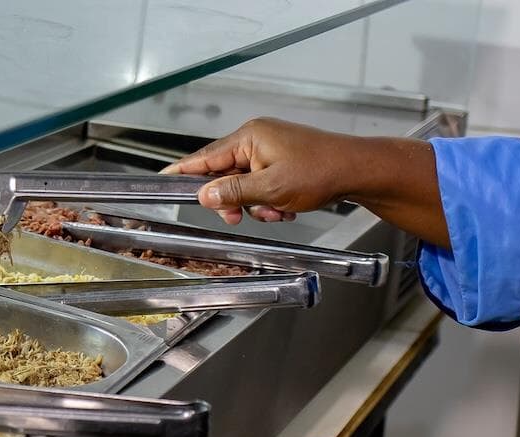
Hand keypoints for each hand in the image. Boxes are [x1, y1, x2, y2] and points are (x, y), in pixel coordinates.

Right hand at [161, 118, 448, 248]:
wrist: (358, 171)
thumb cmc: (321, 171)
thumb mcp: (270, 188)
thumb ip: (232, 192)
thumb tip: (204, 195)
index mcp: (249, 137)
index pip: (204, 158)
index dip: (182, 172)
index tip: (161, 180)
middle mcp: (256, 139)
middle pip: (223, 175)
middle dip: (232, 201)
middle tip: (239, 216)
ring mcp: (269, 150)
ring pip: (243, 185)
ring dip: (254, 205)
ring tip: (275, 212)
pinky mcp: (281, 161)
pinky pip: (260, 185)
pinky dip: (268, 201)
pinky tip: (284, 209)